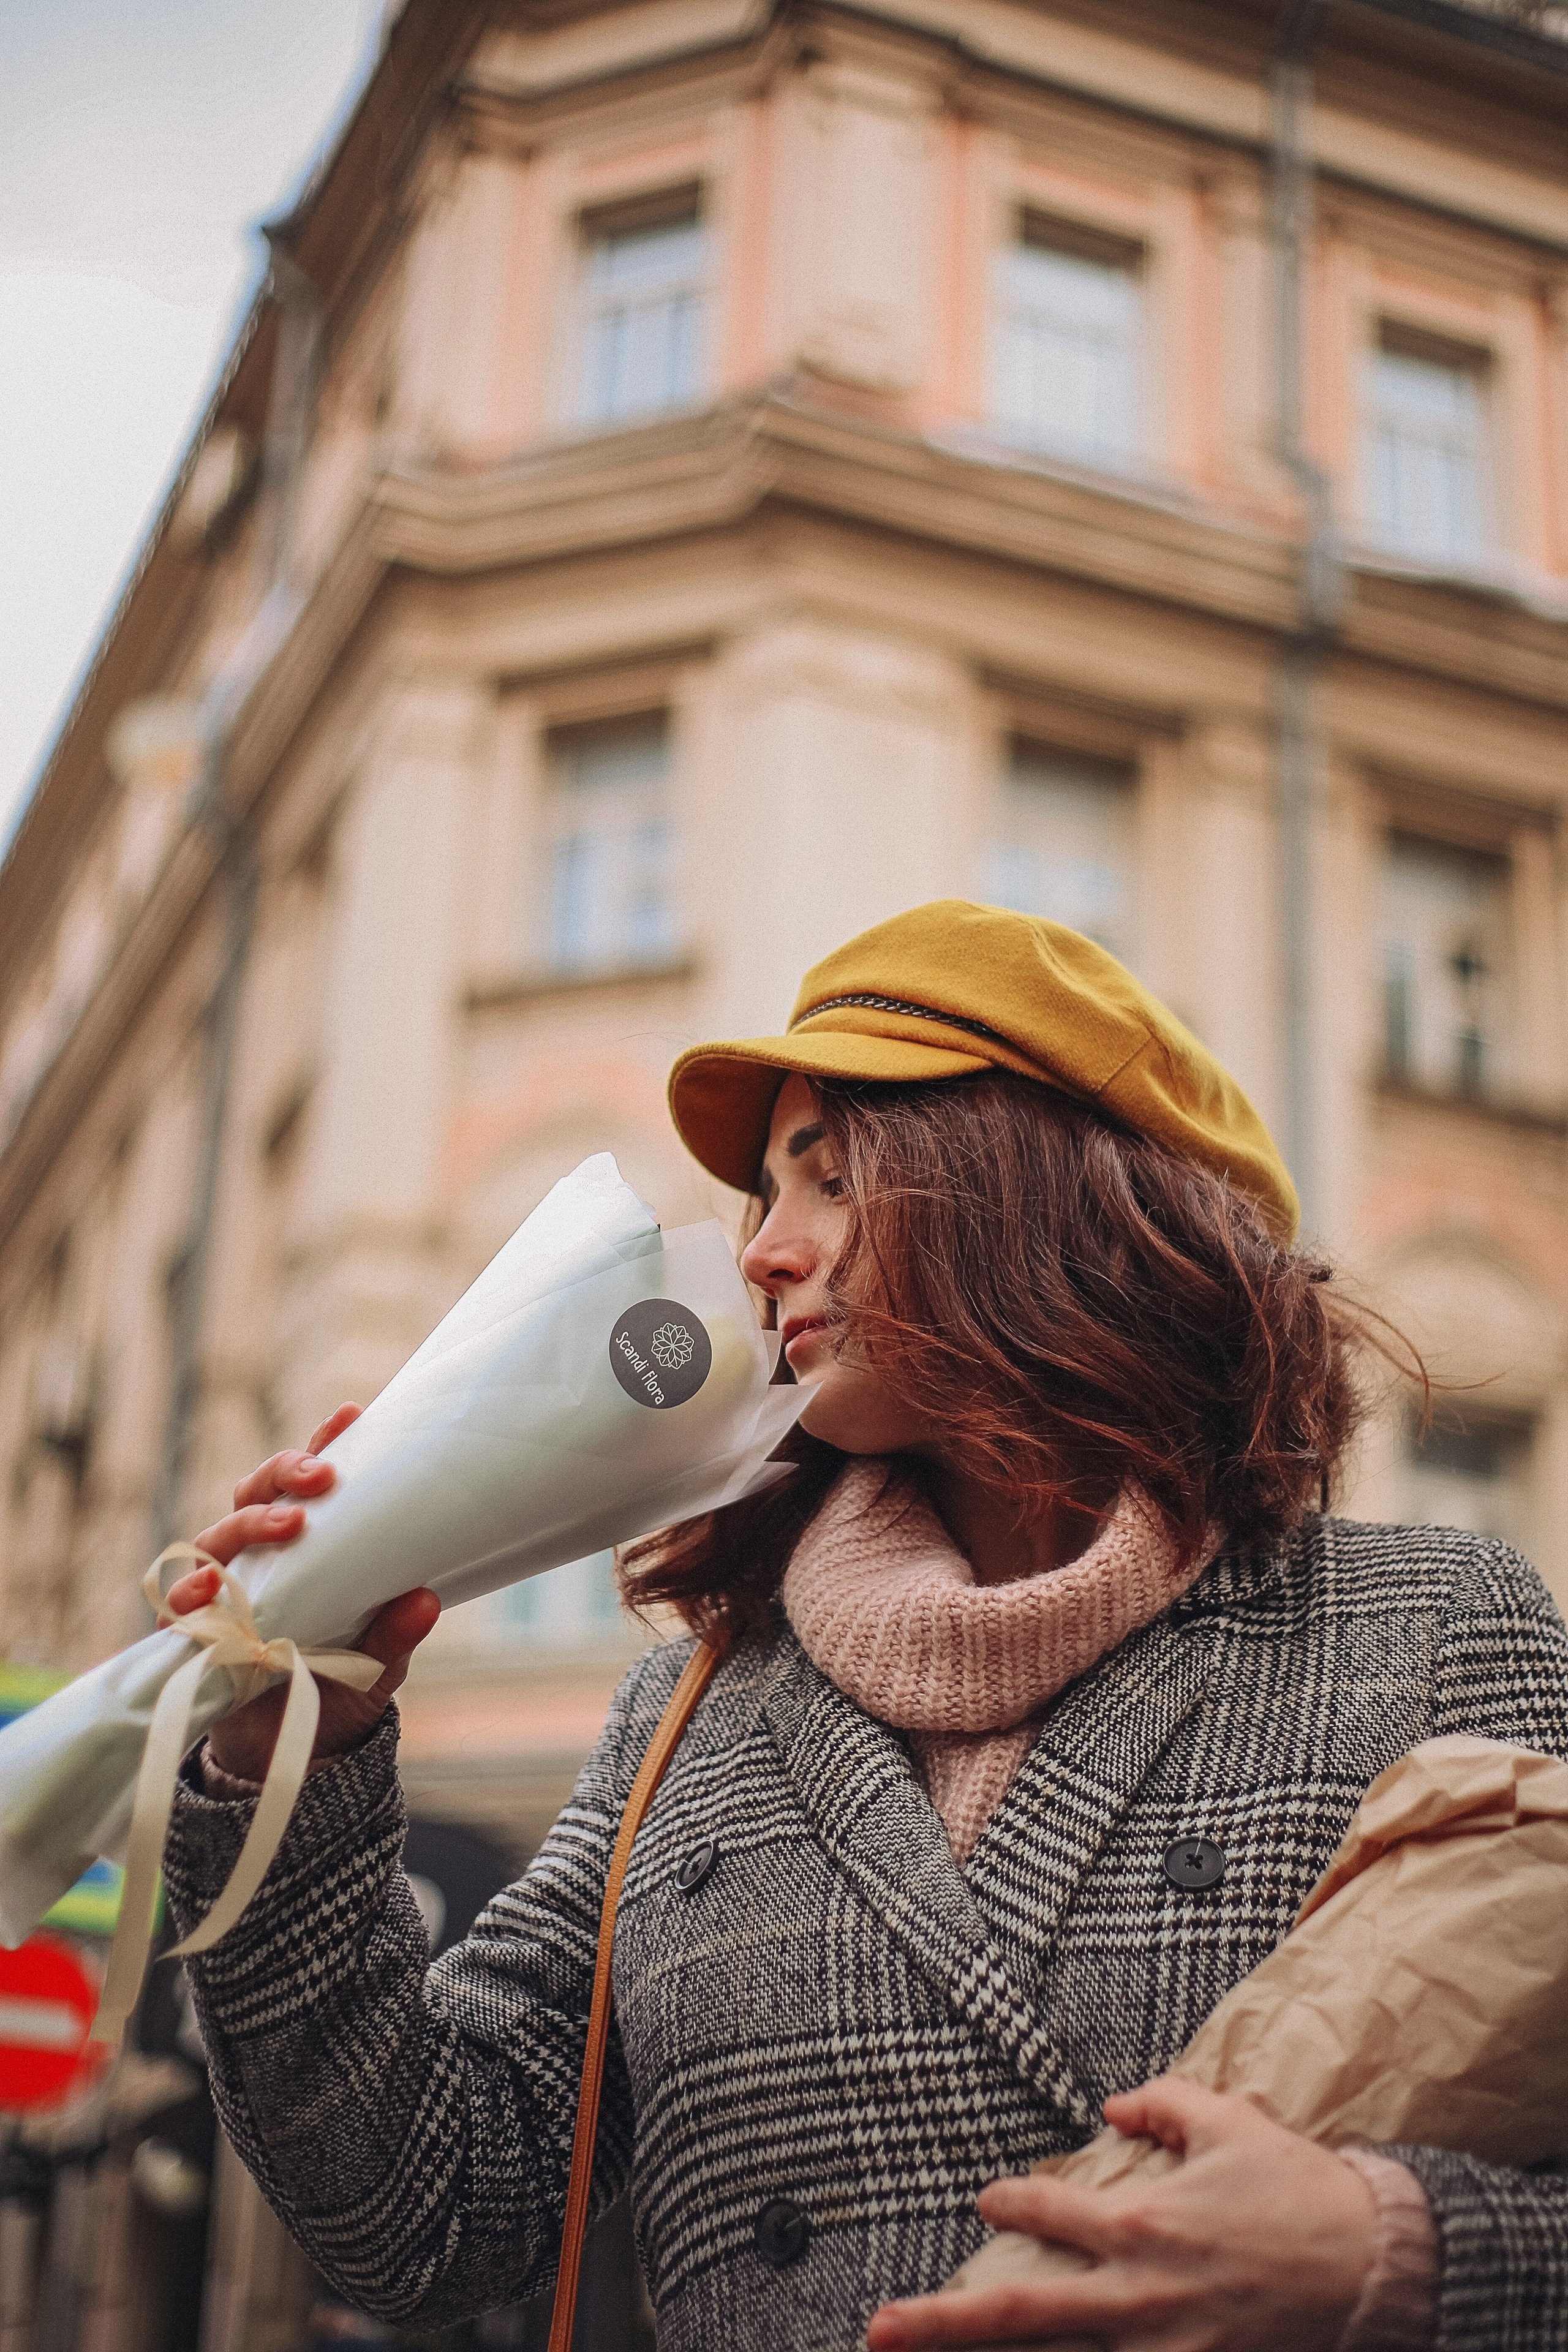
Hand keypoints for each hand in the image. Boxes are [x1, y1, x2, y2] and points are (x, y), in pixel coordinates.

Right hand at [163, 1403, 439, 1781]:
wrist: (293, 1750)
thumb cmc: (338, 1683)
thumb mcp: (380, 1663)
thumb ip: (396, 1633)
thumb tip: (426, 1599)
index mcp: (307, 1544)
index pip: (309, 1483)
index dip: (323, 1444)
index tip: (350, 1414)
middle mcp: (259, 1555)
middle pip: (257, 1492)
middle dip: (285, 1473)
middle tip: (321, 1476)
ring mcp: (222, 1588)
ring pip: (219, 1534)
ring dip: (250, 1524)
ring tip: (286, 1525)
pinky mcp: (192, 1631)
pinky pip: (178, 1601)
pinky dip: (190, 1591)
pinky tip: (207, 1589)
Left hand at [864, 2080, 1375, 2350]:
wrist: (1375, 2269)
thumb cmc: (1299, 2192)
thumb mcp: (1228, 2121)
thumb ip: (1160, 2105)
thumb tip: (1109, 2110)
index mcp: (1138, 2226)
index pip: (1045, 2214)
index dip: (1009, 2204)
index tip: (988, 2201)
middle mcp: (1135, 2299)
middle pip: (1018, 2315)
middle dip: (941, 2323)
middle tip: (878, 2331)